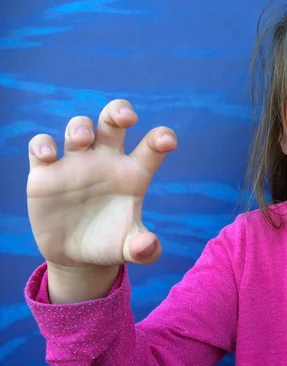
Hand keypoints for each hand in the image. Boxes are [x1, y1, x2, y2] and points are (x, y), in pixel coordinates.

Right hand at [27, 99, 176, 268]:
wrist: (76, 255)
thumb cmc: (109, 243)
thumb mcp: (127, 248)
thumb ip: (143, 249)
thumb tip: (148, 246)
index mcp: (133, 173)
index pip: (151, 146)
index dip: (161, 137)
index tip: (166, 141)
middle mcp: (106, 161)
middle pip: (113, 121)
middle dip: (119, 110)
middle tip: (126, 118)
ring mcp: (76, 163)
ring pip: (79, 127)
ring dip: (81, 126)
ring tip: (84, 140)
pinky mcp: (45, 173)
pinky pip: (41, 146)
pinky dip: (42, 144)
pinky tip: (48, 156)